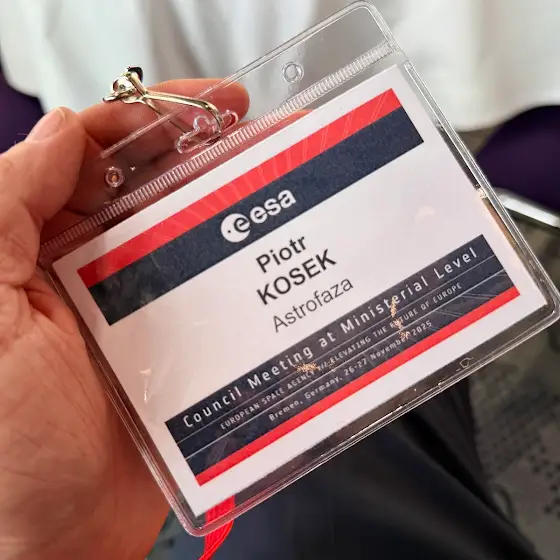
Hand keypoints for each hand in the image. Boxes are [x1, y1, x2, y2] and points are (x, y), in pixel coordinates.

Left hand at [0, 80, 248, 558]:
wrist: (60, 541)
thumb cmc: (4, 451)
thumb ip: (6, 210)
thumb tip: (62, 133)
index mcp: (35, 247)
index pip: (90, 152)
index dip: (147, 118)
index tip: (208, 106)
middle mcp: (89, 266)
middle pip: (153, 182)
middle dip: (208, 148)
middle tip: (262, 133)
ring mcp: (140, 302)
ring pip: (191, 227)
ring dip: (235, 197)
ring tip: (285, 174)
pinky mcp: (179, 340)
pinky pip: (216, 285)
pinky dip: (248, 261)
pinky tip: (278, 247)